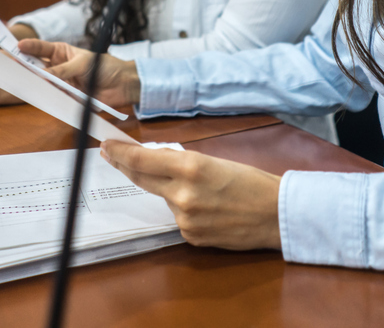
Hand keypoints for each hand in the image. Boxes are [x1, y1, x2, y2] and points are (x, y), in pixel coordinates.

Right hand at [17, 39, 139, 105]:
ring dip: (36, 83)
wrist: (123, 85)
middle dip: (26, 67)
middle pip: (38, 67)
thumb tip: (43, 74)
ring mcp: (62, 83)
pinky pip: (55, 97)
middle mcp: (59, 67)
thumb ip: (62, 70)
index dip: (29, 47)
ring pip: (44, 83)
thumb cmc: (105, 66)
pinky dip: (48, 97)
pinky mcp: (68, 97)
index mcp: (61, 52)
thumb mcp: (82, 64)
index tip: (17, 46)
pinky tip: (41, 96)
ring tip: (24, 82)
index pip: (41, 48)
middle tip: (13, 67)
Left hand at [100, 141, 281, 250]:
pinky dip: (186, 210)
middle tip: (111, 155)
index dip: (120, 153)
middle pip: (142, 179)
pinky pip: (178, 218)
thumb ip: (182, 163)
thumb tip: (156, 160)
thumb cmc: (251, 182)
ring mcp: (185, 219)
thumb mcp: (214, 161)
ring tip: (205, 191)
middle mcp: (183, 194)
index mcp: (191, 168)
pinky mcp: (191, 237)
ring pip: (165, 199)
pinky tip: (210, 209)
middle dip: (125, 166)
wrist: (276, 215)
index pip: (142, 160)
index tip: (107, 146)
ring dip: (171, 191)